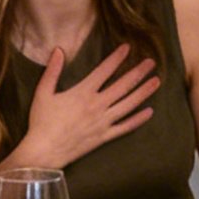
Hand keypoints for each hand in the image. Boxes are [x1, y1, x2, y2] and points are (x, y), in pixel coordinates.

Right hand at [21, 42, 158, 166]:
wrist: (45, 151)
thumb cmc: (42, 121)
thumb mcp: (43, 92)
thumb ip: (52, 70)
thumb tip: (59, 49)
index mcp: (83, 92)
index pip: (104, 70)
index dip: (117, 58)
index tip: (128, 47)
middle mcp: (97, 105)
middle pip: (123, 85)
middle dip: (138, 72)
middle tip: (151, 62)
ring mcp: (103, 122)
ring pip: (129, 104)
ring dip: (144, 92)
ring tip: (156, 81)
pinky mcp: (104, 136)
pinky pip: (125, 127)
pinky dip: (138, 119)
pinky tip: (149, 111)